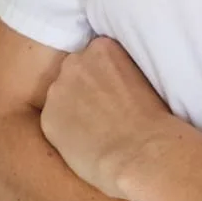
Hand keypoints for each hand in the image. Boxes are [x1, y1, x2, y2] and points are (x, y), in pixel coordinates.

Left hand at [39, 35, 174, 200]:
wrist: (141, 152)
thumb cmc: (153, 119)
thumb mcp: (142, 77)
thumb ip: (119, 71)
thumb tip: (110, 82)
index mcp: (102, 48)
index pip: (95, 55)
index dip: (103, 75)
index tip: (112, 90)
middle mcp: (75, 63)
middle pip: (74, 71)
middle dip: (84, 86)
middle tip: (102, 109)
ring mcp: (58, 91)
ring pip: (61, 96)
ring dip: (72, 107)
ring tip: (93, 128)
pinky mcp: (48, 119)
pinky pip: (54, 121)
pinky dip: (65, 130)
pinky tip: (85, 141)